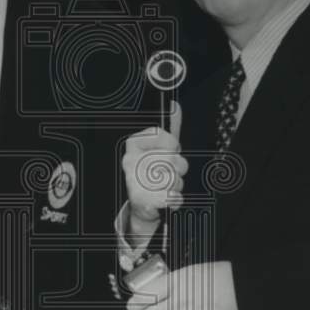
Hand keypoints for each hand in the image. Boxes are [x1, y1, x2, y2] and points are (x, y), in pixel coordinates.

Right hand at [121, 102, 185, 238]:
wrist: (141, 202)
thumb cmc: (151, 173)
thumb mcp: (160, 147)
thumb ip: (171, 127)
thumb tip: (176, 107)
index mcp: (134, 144)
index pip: (163, 136)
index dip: (172, 145)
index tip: (170, 150)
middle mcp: (131, 160)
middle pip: (172, 159)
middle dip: (178, 168)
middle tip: (169, 171)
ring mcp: (134, 181)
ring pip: (173, 179)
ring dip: (176, 184)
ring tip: (166, 185)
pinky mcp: (142, 201)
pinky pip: (171, 196)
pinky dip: (174, 199)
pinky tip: (166, 197)